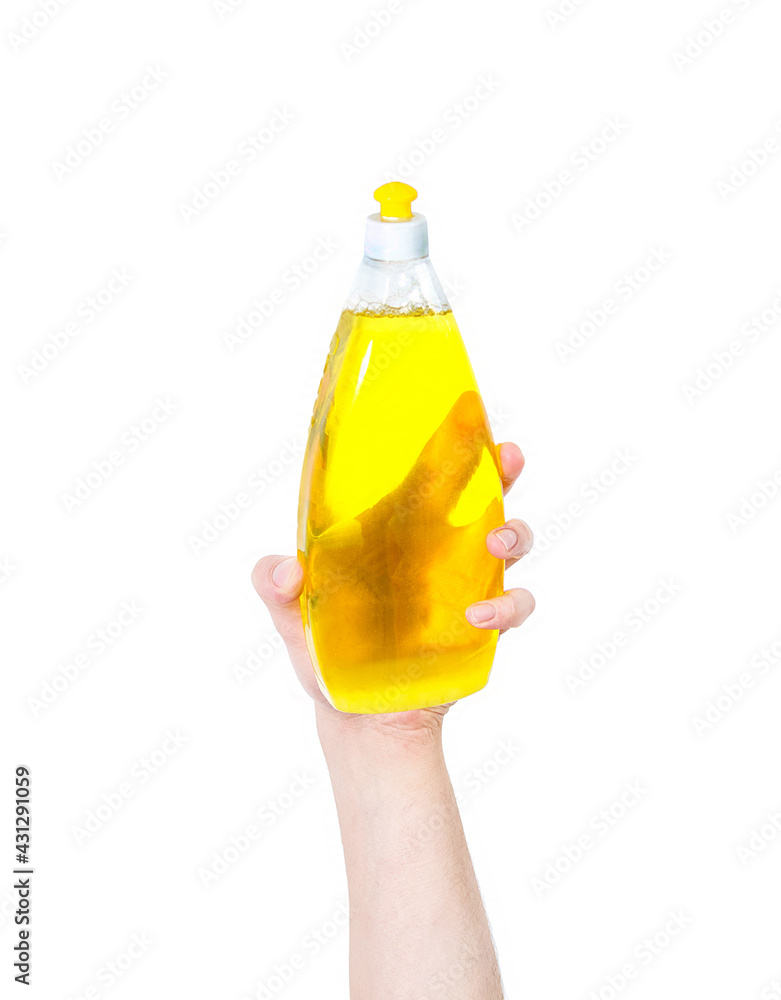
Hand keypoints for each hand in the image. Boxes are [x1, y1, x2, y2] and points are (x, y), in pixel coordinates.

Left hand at [251, 442, 534, 738]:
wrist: (355, 714)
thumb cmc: (324, 651)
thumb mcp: (291, 616)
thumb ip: (274, 586)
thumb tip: (286, 570)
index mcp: (396, 530)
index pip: (430, 474)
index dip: (453, 442)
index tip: (469, 414)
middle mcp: (438, 548)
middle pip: (485, 495)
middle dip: (502, 471)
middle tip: (507, 459)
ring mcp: (468, 584)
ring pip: (512, 541)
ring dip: (515, 533)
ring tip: (496, 545)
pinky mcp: (485, 627)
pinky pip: (515, 605)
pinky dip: (507, 606)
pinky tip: (477, 616)